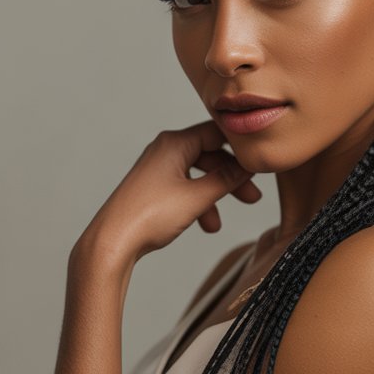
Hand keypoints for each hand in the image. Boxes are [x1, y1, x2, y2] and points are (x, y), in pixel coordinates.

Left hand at [75, 119, 261, 269]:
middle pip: (210, 156)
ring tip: (223, 222)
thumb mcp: (197, 198)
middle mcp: (165, 150)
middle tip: (252, 198)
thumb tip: (248, 166)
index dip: (240, 147)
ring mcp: (158, 168)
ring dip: (214, 196)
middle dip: (231, 178)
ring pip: (198, 175)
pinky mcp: (154, 186)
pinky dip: (198, 203)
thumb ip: (226, 180)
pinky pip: (185, 187)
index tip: (260, 160)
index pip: (217, 133)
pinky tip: (205, 225)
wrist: (113, 240)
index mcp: (175, 143)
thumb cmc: (149, 215)